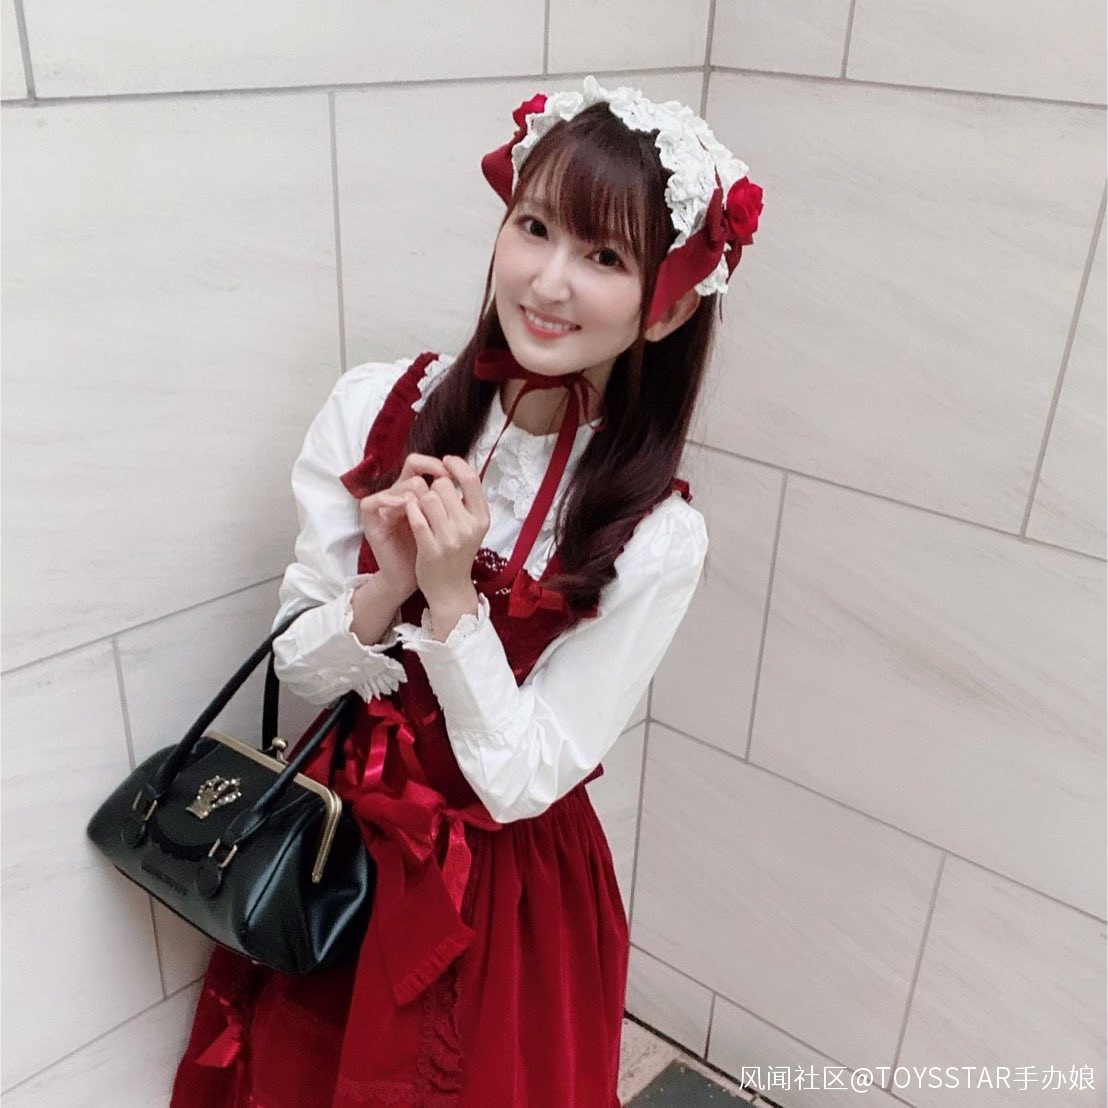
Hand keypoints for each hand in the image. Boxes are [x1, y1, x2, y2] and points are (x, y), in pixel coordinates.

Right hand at [358, 454, 451, 600]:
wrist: (425, 579)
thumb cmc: (436, 550)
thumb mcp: (448, 522)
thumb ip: (451, 500)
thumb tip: (465, 478)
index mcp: (415, 492)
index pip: (420, 463)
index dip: (436, 465)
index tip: (451, 474)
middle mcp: (398, 495)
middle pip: (412, 470)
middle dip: (430, 481)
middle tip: (442, 493)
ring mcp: (384, 507)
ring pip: (399, 486)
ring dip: (416, 494)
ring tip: (426, 507)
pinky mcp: (371, 522)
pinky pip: (371, 502)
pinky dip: (388, 500)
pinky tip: (405, 506)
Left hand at [401, 455, 490, 608]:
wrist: (449, 590)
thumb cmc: (458, 553)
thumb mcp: (471, 526)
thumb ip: (465, 500)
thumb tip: (454, 467)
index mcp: (482, 518)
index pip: (472, 479)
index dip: (456, 464)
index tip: (445, 462)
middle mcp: (469, 527)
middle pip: (443, 485)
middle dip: (432, 488)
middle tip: (430, 500)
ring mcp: (450, 538)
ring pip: (426, 497)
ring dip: (419, 499)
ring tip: (420, 510)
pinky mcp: (431, 548)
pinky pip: (415, 516)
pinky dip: (410, 510)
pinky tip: (410, 514)